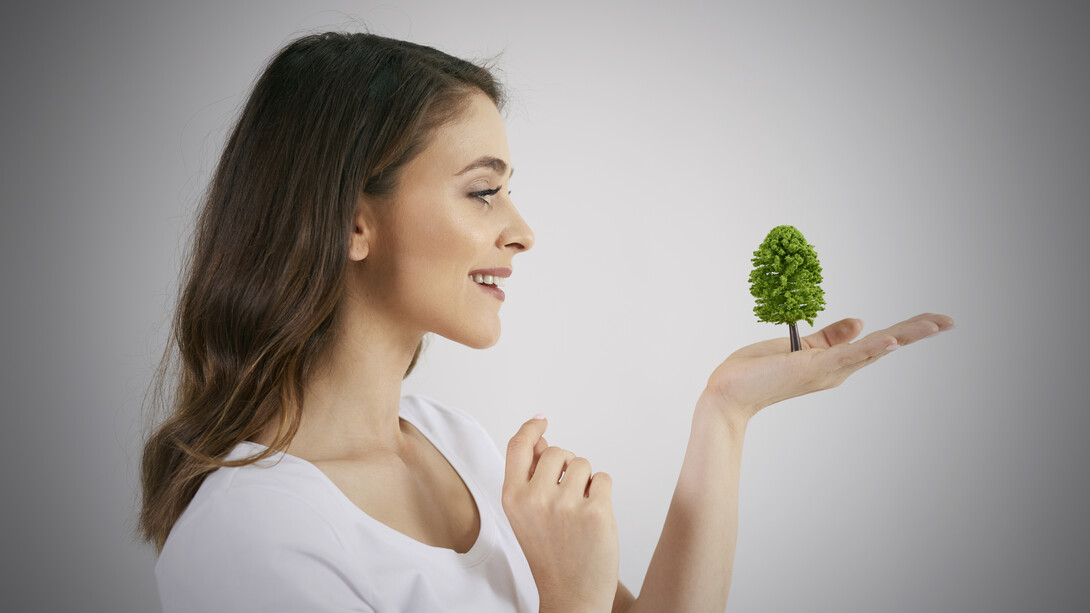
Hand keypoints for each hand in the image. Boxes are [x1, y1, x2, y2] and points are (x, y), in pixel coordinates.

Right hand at [501, 417, 618, 612]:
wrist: (571, 594)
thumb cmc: (550, 552)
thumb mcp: (527, 514)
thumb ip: (531, 475)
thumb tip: (538, 438)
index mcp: (512, 498)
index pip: (518, 447)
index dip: (530, 428)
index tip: (541, 420)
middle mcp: (535, 498)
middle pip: (558, 452)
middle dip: (567, 466)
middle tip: (566, 498)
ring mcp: (566, 505)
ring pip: (583, 464)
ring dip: (586, 482)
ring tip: (578, 513)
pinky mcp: (596, 512)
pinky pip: (603, 479)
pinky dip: (602, 493)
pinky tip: (593, 518)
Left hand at [704, 312, 954, 420]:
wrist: (728, 392)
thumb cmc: (756, 371)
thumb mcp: (799, 347)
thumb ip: (829, 336)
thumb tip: (861, 321)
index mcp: (834, 364)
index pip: (877, 343)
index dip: (906, 330)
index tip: (934, 320)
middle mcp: (837, 371)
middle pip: (885, 346)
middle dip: (917, 331)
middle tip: (950, 320)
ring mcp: (828, 371)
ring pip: (874, 349)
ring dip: (906, 336)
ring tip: (936, 324)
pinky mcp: (813, 369)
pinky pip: (847, 356)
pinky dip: (869, 347)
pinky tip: (892, 339)